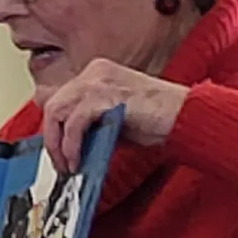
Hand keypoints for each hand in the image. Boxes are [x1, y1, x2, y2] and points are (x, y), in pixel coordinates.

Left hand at [37, 59, 186, 172]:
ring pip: (57, 111)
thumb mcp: (114, 119)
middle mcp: (94, 72)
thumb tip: (69, 144)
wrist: (185, 116)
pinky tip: (78, 161)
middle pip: (53, 104)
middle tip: (60, 164)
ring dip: (58, 145)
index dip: (54, 128)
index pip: (60, 98)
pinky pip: (74, 122)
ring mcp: (98, 80)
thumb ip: (91, 125)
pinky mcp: (105, 96)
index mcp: (96, 73)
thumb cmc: (157, 120)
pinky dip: (71, 145)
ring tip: (68, 165)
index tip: (57, 152)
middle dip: (52, 139)